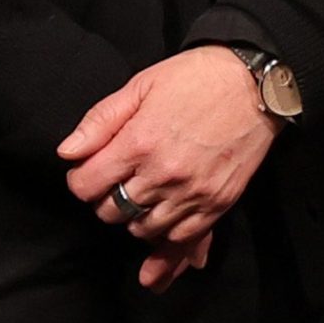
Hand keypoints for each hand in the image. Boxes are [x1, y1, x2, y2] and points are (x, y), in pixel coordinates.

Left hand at [60, 44, 278, 284]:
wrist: (256, 84)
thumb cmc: (196, 78)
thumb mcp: (141, 85)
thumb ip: (100, 120)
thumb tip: (67, 153)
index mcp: (139, 142)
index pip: (86, 186)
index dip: (80, 180)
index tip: (88, 173)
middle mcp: (163, 174)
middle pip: (111, 212)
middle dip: (105, 199)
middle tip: (116, 183)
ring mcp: (191, 193)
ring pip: (142, 230)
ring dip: (134, 218)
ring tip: (141, 199)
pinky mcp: (216, 204)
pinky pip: (181, 240)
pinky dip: (165, 243)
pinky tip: (158, 242)